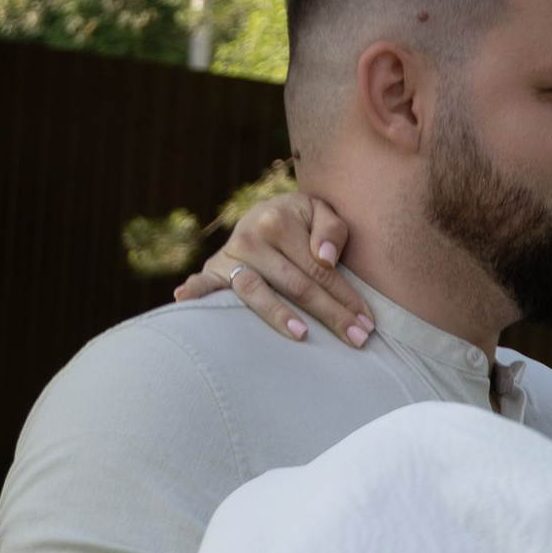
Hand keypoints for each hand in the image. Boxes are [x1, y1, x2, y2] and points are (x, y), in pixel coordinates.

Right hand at [177, 190, 370, 344]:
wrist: (262, 212)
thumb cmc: (300, 221)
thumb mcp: (320, 212)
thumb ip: (332, 230)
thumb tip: (326, 259)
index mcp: (279, 219)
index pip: (320, 268)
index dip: (346, 297)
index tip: (367, 324)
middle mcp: (251, 235)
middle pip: (296, 284)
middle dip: (330, 315)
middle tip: (357, 340)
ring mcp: (230, 255)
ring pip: (256, 291)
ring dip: (277, 314)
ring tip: (301, 334)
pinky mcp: (213, 270)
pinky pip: (204, 284)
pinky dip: (194, 293)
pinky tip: (184, 302)